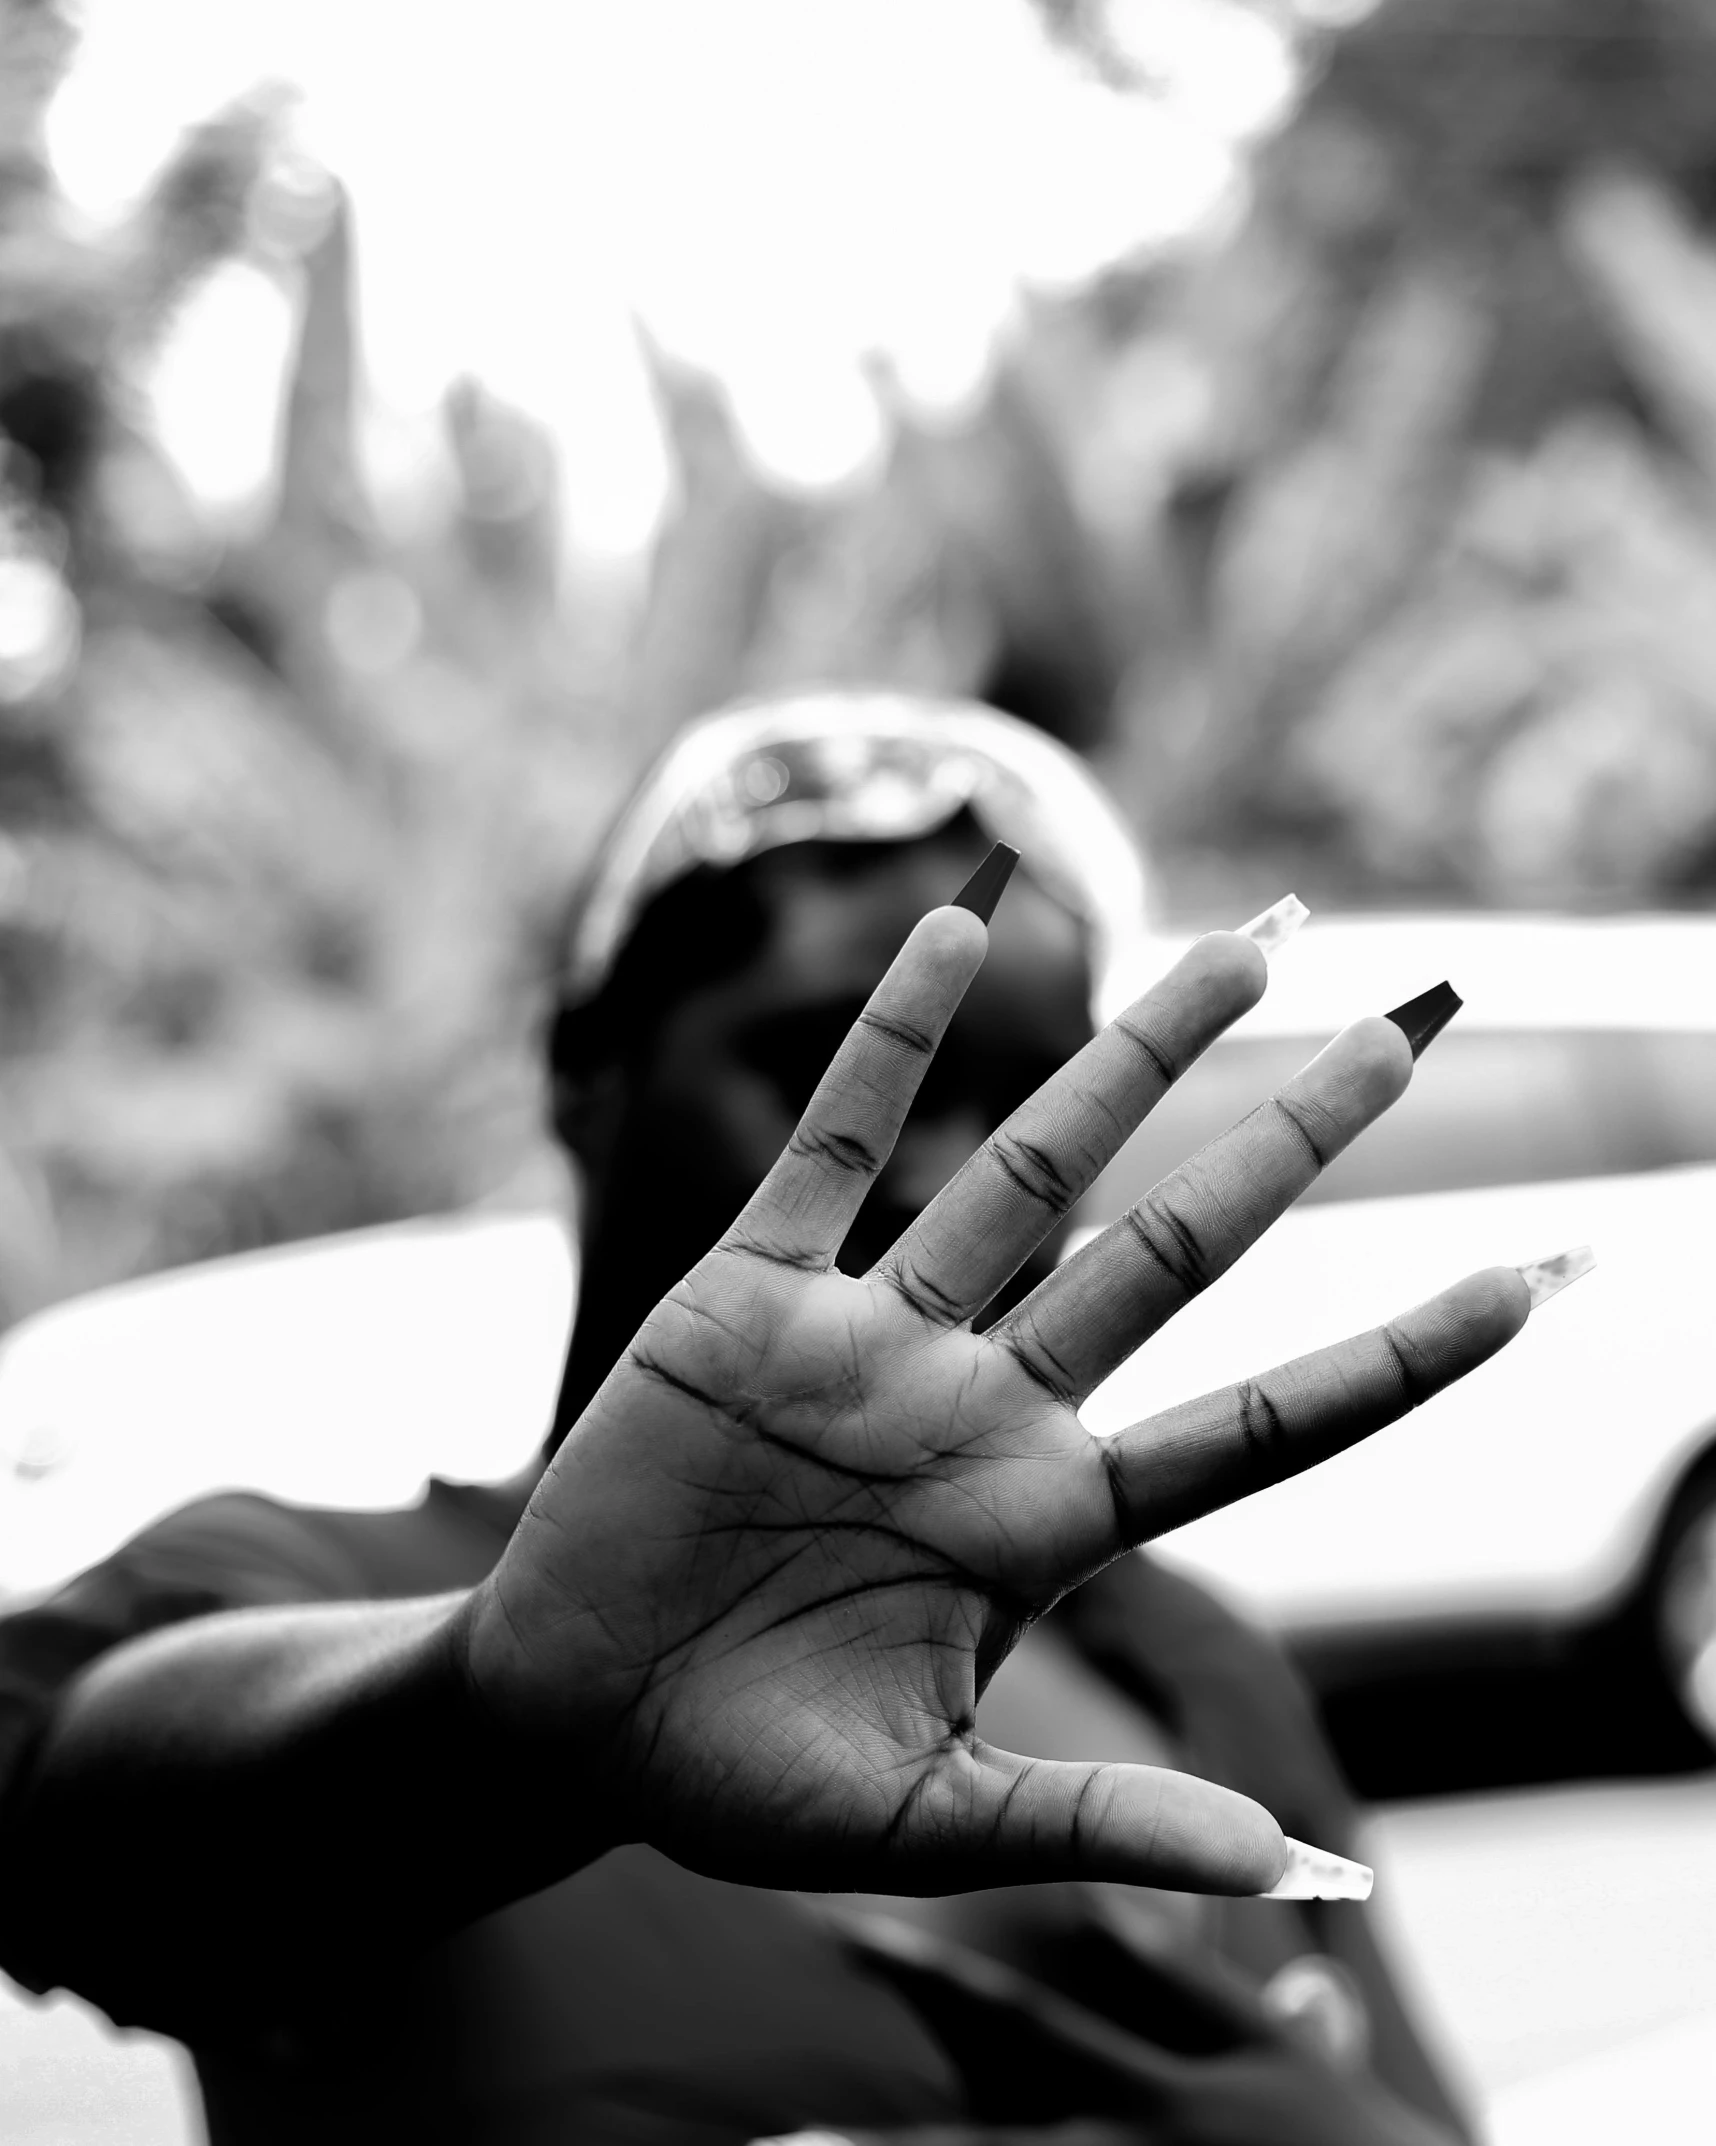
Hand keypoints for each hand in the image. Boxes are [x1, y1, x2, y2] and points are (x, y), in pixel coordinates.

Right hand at [463, 896, 1527, 1895]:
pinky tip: (957, 932)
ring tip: (1240, 951)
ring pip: (1028, 1171)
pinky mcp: (747, 1296)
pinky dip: (890, 1043)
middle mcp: (980, 1406)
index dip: (1390, 1362)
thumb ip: (1096, 1827)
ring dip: (1130, 1061)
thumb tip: (1295, 1878)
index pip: (1257, 1429)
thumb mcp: (923, 1822)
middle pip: (1169, 1252)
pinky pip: (833, 1148)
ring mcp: (870, 1338)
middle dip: (1286, 1146)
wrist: (573, 1718)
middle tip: (1404, 1035)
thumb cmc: (743, 1780)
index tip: (1523, 1290)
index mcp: (1040, 1522)